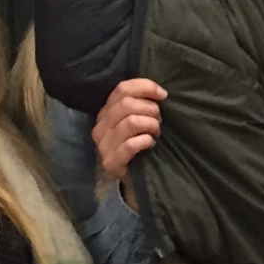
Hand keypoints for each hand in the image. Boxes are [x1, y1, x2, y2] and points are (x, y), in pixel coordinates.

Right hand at [92, 78, 166, 200]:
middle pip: (127, 104)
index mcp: (106, 110)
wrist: (132, 177)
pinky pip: (130, 145)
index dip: (145, 87)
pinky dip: (144, 141)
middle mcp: (100, 125)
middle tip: (159, 121)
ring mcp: (103, 144)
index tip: (163, 95)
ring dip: (150, 125)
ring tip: (155, 133)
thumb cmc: (138, 143)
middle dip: (151, 110)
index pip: (122, 89)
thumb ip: (142, 103)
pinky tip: (149, 143)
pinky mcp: (110, 161)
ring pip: (130, 122)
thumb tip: (161, 93)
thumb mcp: (138, 118)